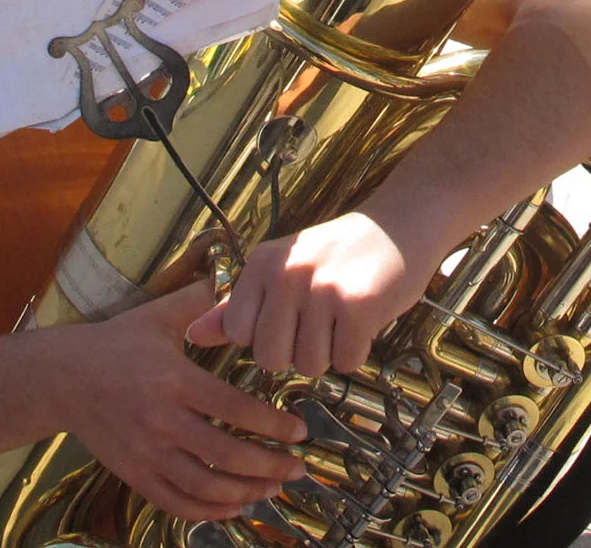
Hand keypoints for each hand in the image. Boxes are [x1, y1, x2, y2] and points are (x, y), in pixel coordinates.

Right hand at [60, 281, 306, 521]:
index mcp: (175, 380)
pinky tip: (232, 508)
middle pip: (225, 454)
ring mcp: (146, 452)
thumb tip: (239, 282)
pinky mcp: (133, 474)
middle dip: (269, 466)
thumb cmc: (116, 343)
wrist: (62, 378)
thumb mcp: (158, 316)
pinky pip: (174, 502)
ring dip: (244, 493)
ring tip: (272, 489)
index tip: (299, 431)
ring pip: (204, 485)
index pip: (235, 409)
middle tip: (297, 468)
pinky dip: (207, 512)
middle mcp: (161, 421)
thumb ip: (200, 302)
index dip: (272, 425)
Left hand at [189, 210, 440, 377]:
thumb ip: (239, 306)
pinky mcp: (358, 306)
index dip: (266, 337)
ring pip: (310, 365)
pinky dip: (358, 351)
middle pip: (270, 358)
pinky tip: (364, 321)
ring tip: (343, 317)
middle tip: (319, 322)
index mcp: (262, 264)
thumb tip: (191, 336)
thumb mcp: (282, 270)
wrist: (400, 224)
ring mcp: (322, 290)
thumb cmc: (339, 253)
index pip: (238, 334)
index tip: (290, 316)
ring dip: (330, 352)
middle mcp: (287, 275)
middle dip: (296, 353)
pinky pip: (346, 362)